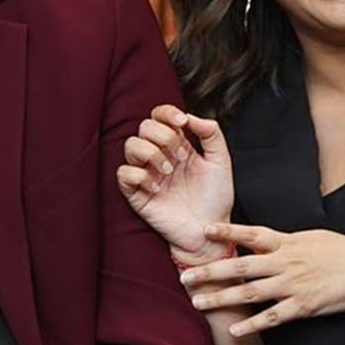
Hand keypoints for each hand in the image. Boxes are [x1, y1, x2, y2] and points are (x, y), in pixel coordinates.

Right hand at [117, 104, 234, 259]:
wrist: (210, 231)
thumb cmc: (216, 199)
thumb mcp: (221, 162)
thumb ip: (211, 134)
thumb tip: (190, 116)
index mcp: (177, 145)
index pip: (159, 116)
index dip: (167, 113)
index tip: (182, 123)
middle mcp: (159, 156)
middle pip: (144, 127)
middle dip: (164, 136)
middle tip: (181, 157)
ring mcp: (146, 174)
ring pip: (130, 146)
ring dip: (151, 153)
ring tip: (168, 171)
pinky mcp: (136, 194)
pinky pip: (123, 174)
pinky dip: (140, 176)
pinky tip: (157, 188)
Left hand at [181, 223, 344, 336]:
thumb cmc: (344, 251)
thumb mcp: (312, 237)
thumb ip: (286, 242)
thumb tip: (264, 242)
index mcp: (287, 243)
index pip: (250, 235)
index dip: (226, 232)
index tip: (203, 231)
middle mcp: (285, 263)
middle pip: (240, 266)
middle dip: (210, 272)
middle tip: (185, 277)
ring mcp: (292, 285)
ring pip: (250, 293)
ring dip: (221, 298)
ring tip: (198, 303)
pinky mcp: (303, 306)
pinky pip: (272, 317)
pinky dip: (251, 324)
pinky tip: (234, 330)